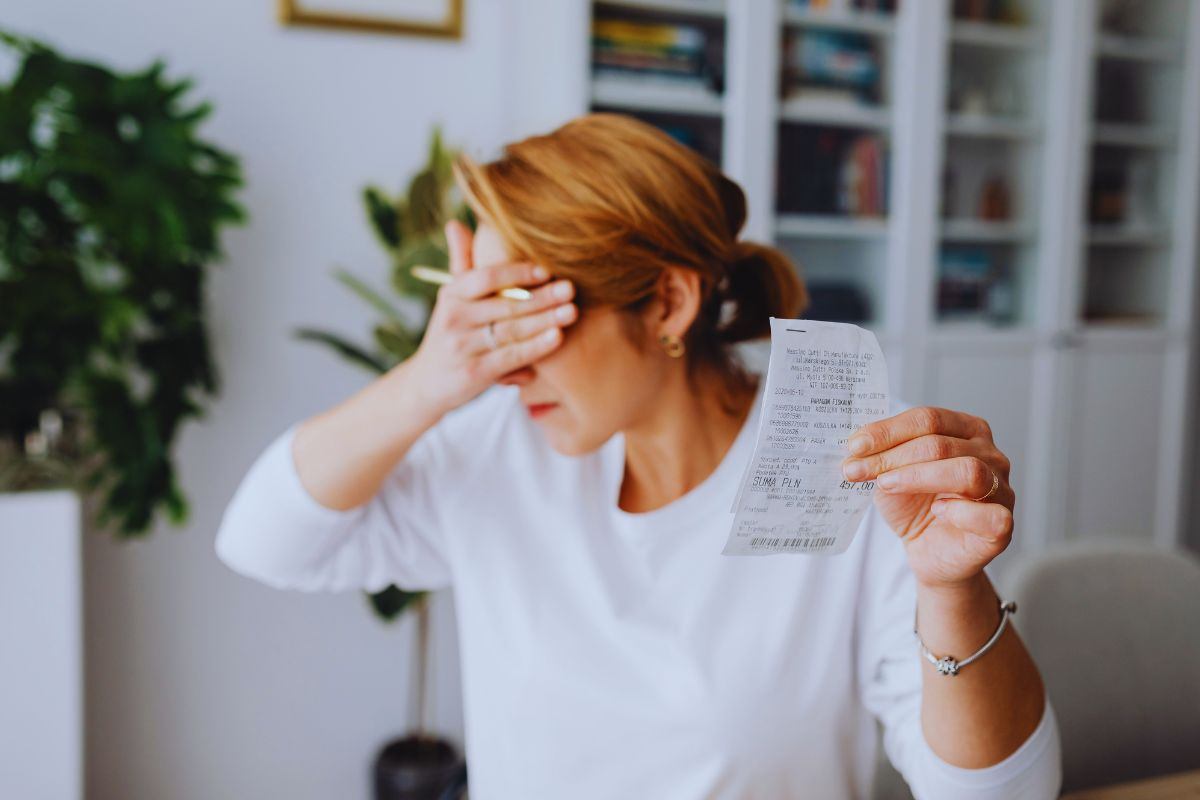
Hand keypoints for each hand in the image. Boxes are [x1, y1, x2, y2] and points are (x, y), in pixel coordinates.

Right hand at [408, 220, 576, 413]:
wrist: (427, 384)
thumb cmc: (451, 333)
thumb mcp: (450, 298)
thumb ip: (461, 263)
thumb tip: (455, 223)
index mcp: (451, 294)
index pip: (485, 277)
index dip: (517, 272)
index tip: (546, 270)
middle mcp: (453, 318)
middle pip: (504, 304)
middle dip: (541, 297)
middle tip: (570, 288)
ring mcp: (462, 347)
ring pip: (511, 330)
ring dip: (544, 320)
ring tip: (571, 311)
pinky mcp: (473, 373)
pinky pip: (511, 356)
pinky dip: (536, 347)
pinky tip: (557, 337)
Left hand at [841, 407, 1014, 589]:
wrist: (927, 550)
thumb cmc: (914, 506)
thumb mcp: (891, 474)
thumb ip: (880, 455)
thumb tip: (856, 446)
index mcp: (967, 430)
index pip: (929, 419)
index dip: (888, 431)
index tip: (854, 446)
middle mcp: (991, 455)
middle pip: (942, 444)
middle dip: (893, 456)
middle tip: (856, 470)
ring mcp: (1002, 490)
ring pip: (967, 472)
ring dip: (917, 477)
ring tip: (885, 485)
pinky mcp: (1002, 527)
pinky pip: (990, 515)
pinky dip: (960, 511)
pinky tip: (937, 511)